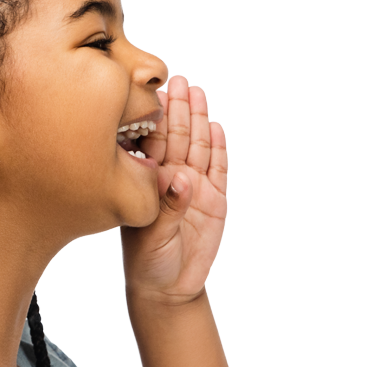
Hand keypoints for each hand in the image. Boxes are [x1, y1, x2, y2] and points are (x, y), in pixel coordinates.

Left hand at [121, 75, 227, 304]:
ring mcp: (194, 187)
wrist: (169, 287)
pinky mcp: (215, 200)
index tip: (156, 91)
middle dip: (178, 108)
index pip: (153, 145)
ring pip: (198, 147)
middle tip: (179, 79)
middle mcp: (171, 179)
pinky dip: (219, 150)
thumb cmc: (148, 261)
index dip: (156, 118)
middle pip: (177, 138)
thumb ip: (168, 208)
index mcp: (149, 183)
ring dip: (199, 120)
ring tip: (198, 92)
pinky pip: (219, 170)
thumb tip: (183, 180)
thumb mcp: (152, 237)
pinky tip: (218, 127)